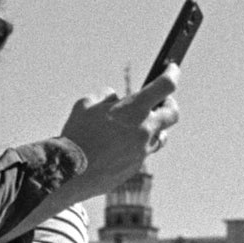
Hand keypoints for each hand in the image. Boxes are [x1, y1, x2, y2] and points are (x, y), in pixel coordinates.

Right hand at [55, 67, 179, 204]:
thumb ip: (106, 97)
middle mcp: (144, 130)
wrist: (69, 173)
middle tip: (163, 101)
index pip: (166, 86)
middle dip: (170, 104)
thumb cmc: (76, 135)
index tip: (172, 69)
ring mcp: (142, 151)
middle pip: (173, 114)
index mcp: (134, 109)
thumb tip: (116, 100)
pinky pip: (143, 153)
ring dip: (156, 128)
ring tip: (142, 124)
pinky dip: (137, 145)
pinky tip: (123, 144)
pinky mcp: (135, 167)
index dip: (172, 74)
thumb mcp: (86, 104)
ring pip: (161, 137)